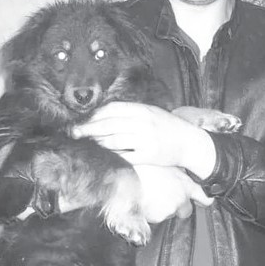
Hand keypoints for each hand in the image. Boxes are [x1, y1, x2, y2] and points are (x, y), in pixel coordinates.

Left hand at [72, 102, 215, 178]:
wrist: (189, 142)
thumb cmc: (168, 127)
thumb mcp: (152, 113)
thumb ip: (132, 112)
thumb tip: (104, 115)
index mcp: (143, 110)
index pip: (113, 109)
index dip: (95, 115)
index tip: (83, 119)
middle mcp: (144, 123)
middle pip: (109, 125)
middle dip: (88, 129)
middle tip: (75, 133)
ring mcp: (146, 140)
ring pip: (114, 140)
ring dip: (98, 142)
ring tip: (89, 143)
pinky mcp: (148, 156)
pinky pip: (124, 155)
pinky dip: (112, 155)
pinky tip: (105, 154)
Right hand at [133, 165, 212, 222]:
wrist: (126, 178)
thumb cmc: (142, 167)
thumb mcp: (163, 164)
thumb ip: (173, 172)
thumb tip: (176, 173)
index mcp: (184, 183)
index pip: (203, 196)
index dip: (204, 200)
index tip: (205, 202)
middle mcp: (181, 197)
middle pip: (187, 210)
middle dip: (178, 208)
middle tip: (165, 200)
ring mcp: (171, 208)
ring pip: (169, 214)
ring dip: (161, 209)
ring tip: (147, 196)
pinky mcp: (159, 217)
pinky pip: (156, 219)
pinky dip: (150, 214)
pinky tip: (142, 202)